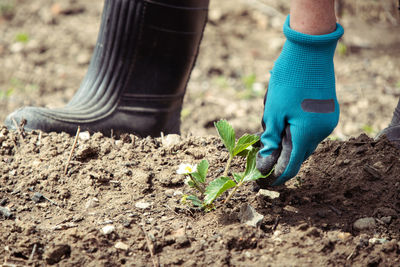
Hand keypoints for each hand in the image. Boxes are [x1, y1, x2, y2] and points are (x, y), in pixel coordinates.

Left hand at [256, 16, 342, 185]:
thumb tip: (266, 164)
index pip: (292, 166)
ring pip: (304, 141)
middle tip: (263, 151)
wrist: (309, 51)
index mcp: (307, 134)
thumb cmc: (287, 82)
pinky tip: (286, 116)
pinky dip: (297, 129)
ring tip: (273, 124)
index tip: (264, 182)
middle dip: (280, 155)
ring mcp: (328, 121)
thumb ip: (271, 141)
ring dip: (288, 140)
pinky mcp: (329, 111)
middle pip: (298, 154)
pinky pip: (311, 129)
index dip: (277, 176)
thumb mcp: (273, 113)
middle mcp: (322, 131)